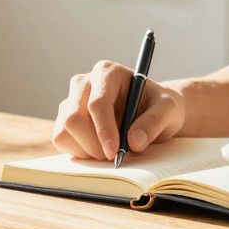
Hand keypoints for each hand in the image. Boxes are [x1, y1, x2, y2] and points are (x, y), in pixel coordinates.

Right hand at [51, 60, 186, 160]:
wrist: (151, 112)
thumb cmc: (158, 106)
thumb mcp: (168, 109)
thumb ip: (155, 122)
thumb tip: (134, 142)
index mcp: (108, 72)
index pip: (97, 103)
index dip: (104, 130)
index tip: (114, 152)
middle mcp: (84, 82)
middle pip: (73, 117)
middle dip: (93, 144)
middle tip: (113, 157)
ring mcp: (71, 100)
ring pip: (64, 130)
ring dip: (85, 150)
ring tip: (109, 152)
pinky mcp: (65, 119)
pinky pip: (60, 140)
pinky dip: (78, 152)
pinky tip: (98, 149)